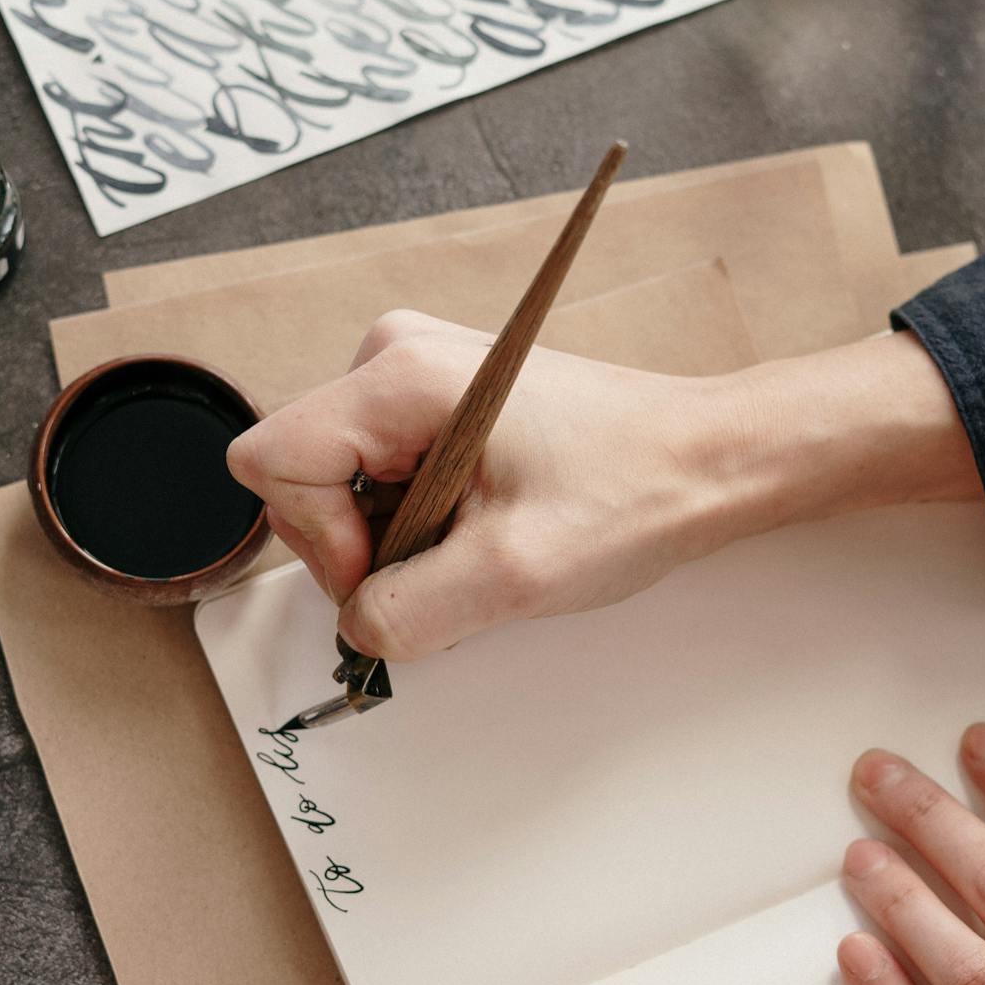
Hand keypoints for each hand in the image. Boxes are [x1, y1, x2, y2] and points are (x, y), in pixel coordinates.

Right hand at [226, 311, 977, 659]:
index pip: (275, 464)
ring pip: (344, 482)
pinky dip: (423, 518)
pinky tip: (488, 522)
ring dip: (399, 535)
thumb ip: (406, 614)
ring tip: (484, 539)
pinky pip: (384, 474)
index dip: (321, 543)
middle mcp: (394, 354)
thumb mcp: (512, 576)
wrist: (710, 459)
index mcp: (398, 374)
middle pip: (304, 475)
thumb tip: (358, 630)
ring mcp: (416, 371)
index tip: (399, 573)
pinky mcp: (441, 398)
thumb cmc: (634, 492)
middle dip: (363, 543)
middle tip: (456, 562)